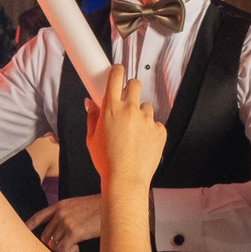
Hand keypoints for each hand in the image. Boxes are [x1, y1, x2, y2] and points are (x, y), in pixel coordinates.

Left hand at [28, 194, 106, 251]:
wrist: (113, 206)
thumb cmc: (99, 208)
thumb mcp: (78, 206)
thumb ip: (66, 215)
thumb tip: (59, 233)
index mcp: (60, 205)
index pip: (39, 216)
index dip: (29, 226)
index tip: (23, 232)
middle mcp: (60, 213)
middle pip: (45, 236)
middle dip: (53, 244)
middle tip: (67, 245)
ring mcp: (66, 222)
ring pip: (54, 244)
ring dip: (63, 249)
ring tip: (75, 246)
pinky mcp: (74, 232)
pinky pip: (63, 249)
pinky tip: (77, 248)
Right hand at [85, 70, 164, 197]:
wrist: (125, 180)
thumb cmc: (106, 161)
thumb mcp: (91, 138)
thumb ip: (92, 117)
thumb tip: (90, 103)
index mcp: (111, 109)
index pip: (116, 77)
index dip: (117, 71)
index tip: (118, 71)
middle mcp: (130, 110)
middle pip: (135, 84)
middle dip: (131, 88)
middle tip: (127, 101)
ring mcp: (147, 120)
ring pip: (146, 107)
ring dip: (141, 114)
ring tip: (134, 133)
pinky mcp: (159, 131)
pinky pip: (156, 124)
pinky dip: (150, 130)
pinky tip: (142, 143)